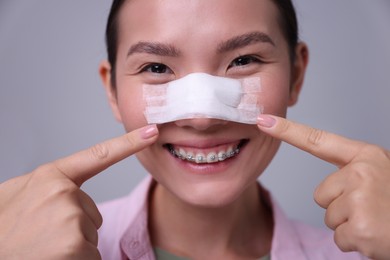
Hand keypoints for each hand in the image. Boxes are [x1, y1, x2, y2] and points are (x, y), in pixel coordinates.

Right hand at [0, 125, 157, 259]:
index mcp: (50, 177)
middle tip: (43, 235)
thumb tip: (68, 185)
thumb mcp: (16, 195)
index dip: (128, 143)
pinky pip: (91, 254)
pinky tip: (51, 258)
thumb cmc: (1, 230)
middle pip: (91, 211)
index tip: (152, 131)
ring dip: (73, 244)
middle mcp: (64, 193)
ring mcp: (71, 218)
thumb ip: (46, 185)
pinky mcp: (77, 246)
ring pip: (90, 234)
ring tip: (43, 247)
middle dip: (74, 226)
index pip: (98, 155)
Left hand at [258, 115, 389, 259]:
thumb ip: (353, 175)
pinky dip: (356, 243)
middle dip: (342, 207)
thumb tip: (327, 192)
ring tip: (377, 221)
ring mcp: (360, 198)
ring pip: (329, 217)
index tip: (263, 120)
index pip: (318, 140)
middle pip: (321, 194)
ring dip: (350, 225)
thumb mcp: (381, 178)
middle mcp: (361, 172)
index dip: (288, 131)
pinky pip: (339, 238)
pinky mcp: (361, 226)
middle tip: (373, 210)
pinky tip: (377, 236)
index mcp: (366, 157)